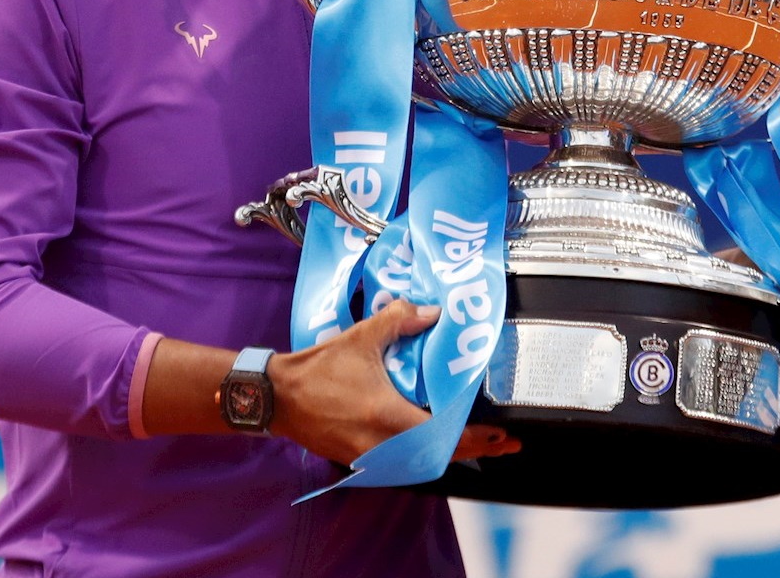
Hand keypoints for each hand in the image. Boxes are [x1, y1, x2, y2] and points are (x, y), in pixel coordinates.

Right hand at [269, 300, 520, 466]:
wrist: (275, 396)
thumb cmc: (316, 369)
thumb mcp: (361, 338)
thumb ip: (398, 321)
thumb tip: (432, 312)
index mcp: (388, 417)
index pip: (444, 435)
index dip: (477, 438)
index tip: (502, 435)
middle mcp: (382, 444)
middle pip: (440, 457)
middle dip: (475, 451)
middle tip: (504, 443)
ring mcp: (369, 457)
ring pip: (421, 465)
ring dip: (449, 456)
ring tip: (477, 445)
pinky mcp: (358, 461)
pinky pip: (401, 465)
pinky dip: (422, 458)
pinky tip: (434, 447)